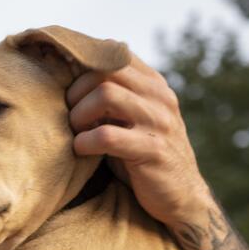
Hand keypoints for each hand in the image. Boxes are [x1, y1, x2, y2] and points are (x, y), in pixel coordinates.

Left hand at [66, 53, 210, 225]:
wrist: (181, 196)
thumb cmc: (144, 157)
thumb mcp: (132, 120)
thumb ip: (113, 98)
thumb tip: (70, 77)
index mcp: (153, 84)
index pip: (113, 53)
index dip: (82, 66)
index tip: (67, 89)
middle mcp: (159, 97)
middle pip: (104, 70)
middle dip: (76, 91)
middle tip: (68, 115)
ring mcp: (159, 122)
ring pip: (106, 95)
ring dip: (79, 114)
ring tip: (75, 131)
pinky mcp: (153, 150)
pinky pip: (107, 136)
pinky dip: (85, 141)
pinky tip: (81, 150)